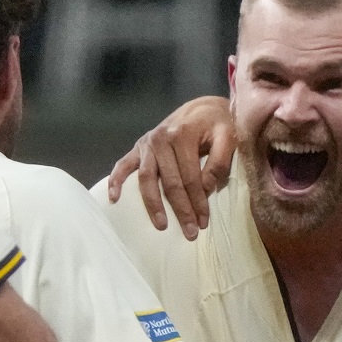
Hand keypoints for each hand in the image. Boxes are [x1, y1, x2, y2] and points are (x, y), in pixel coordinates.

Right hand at [106, 96, 235, 240]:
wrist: (201, 108)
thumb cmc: (217, 124)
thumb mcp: (227, 136)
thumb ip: (219, 161)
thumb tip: (205, 189)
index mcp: (182, 135)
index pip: (190, 176)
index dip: (197, 201)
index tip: (203, 223)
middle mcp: (161, 139)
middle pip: (169, 182)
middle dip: (180, 209)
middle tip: (189, 233)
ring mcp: (147, 143)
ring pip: (147, 179)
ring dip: (153, 205)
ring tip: (161, 225)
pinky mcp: (138, 147)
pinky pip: (123, 165)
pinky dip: (116, 180)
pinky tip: (114, 198)